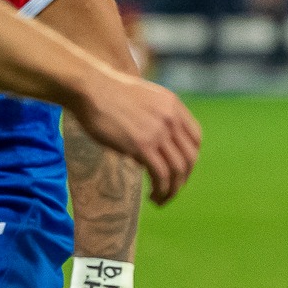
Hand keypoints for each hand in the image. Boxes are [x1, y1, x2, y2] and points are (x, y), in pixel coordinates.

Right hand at [68, 71, 200, 204]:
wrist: (91, 89)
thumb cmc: (109, 94)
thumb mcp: (144, 99)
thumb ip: (156, 117)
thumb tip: (155, 146)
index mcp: (173, 105)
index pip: (196, 138)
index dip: (190, 158)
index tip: (178, 170)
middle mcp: (171, 118)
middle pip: (190, 157)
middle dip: (183, 179)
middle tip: (170, 190)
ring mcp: (158, 132)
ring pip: (178, 170)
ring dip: (172, 190)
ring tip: (160, 199)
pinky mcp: (142, 145)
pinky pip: (161, 175)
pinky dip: (161, 190)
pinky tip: (152, 196)